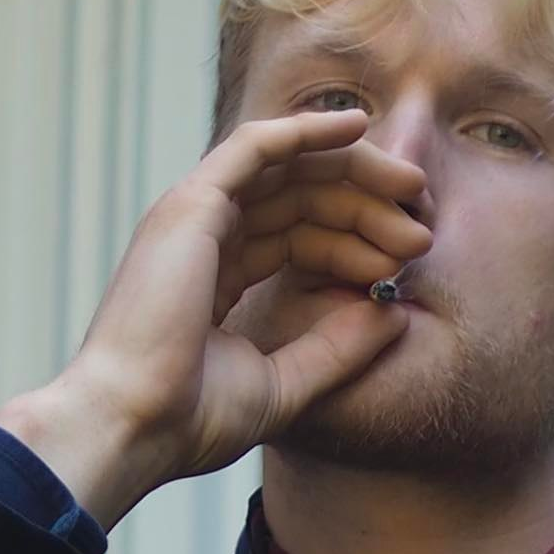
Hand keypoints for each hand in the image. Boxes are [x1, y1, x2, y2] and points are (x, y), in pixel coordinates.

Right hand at [0, 112, 431, 527]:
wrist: (133, 425)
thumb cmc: (188, 419)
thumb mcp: (283, 384)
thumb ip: (335, 349)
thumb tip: (392, 313)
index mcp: (215, 279)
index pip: (297, 240)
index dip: (353, 243)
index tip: (403, 264)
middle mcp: (204, 240)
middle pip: (300, 201)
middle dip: (365, 208)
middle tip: (420, 231)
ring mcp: (194, 217)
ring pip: (289, 171)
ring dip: (354, 175)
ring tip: (411, 192)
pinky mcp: (192, 205)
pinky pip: (258, 147)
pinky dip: (307, 131)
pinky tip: (357, 128)